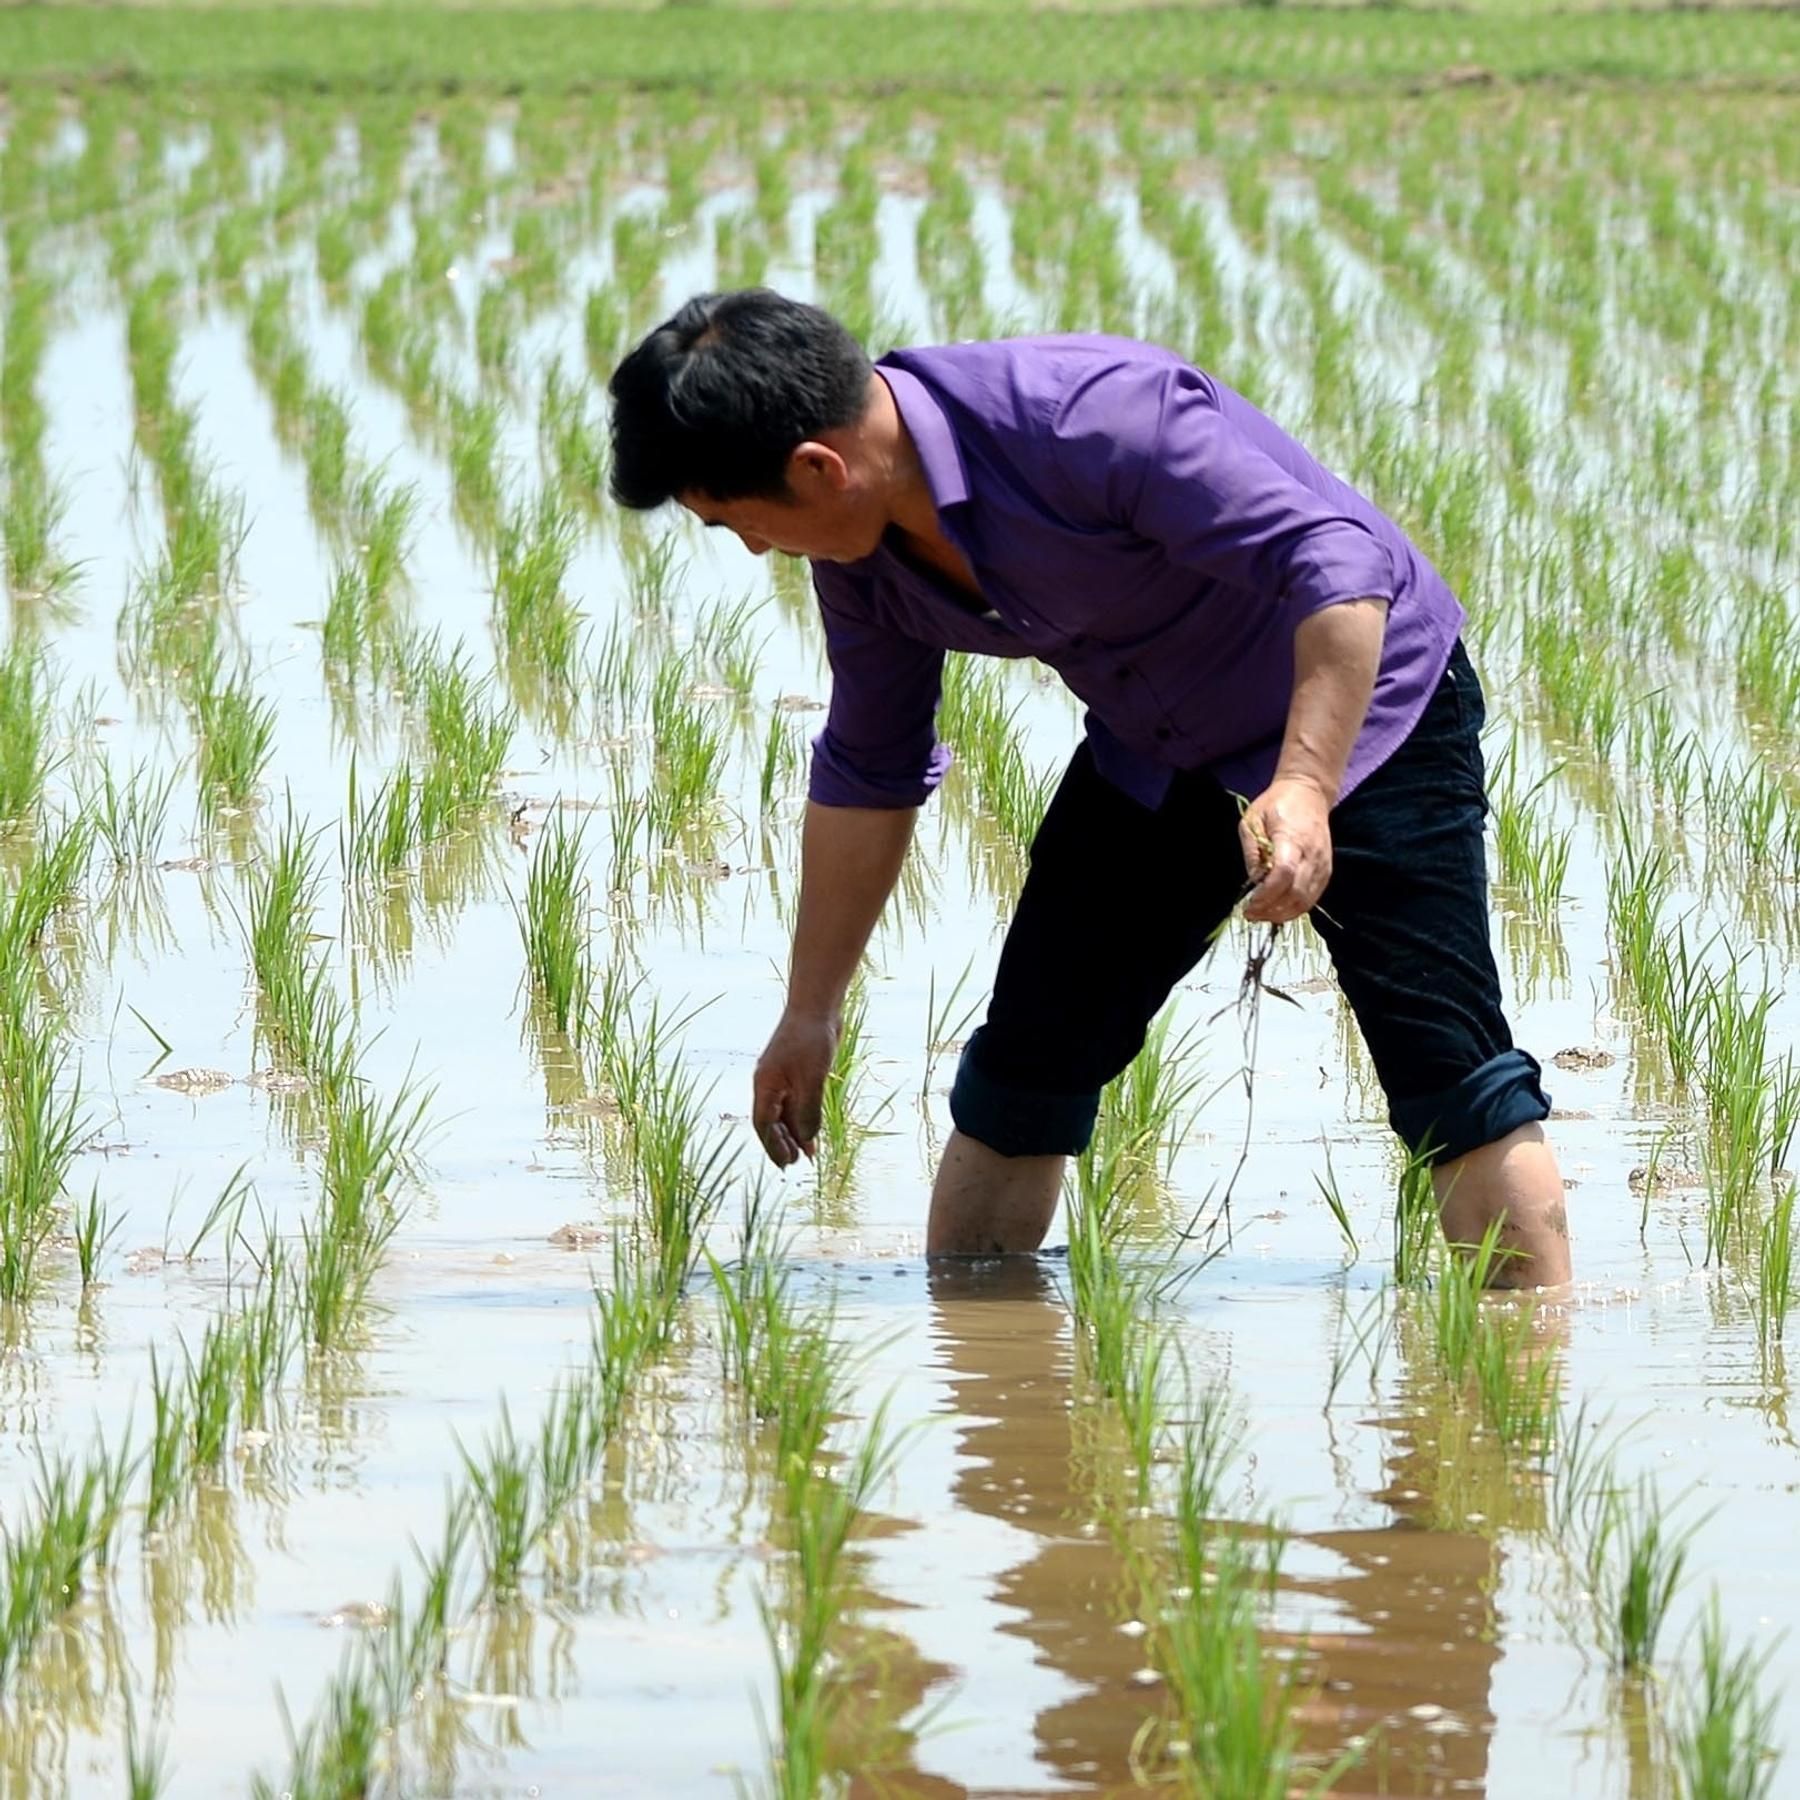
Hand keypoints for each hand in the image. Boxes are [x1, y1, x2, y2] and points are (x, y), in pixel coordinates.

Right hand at [752, 1008, 838, 1166]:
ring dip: (795, 1135)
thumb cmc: (811, 1040)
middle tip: (796, 1164)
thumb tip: (807, 1140)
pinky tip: (814, 1133)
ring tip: (808, 1156)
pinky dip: (803, 1119)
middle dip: (782, 1144)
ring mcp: (782, 1079)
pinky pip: (796, 1103)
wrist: (817, 1007)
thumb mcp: (812, 1079)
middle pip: (771, 1122)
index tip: (786, 1165)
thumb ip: (808, 1111)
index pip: (764, 1124)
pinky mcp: (797, 1074)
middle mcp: (769, 1084)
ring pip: (785, 1114)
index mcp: (765, 1085)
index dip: (773, 1146)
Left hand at [1239, 777, 1333, 924]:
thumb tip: (1252, 881)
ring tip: (1262, 915)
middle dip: (1271, 910)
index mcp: (1291, 838)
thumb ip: (1252, 851)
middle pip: (1296, 893)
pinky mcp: (1326, 870)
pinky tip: (1278, 910)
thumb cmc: (1277, 803)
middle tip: (1251, 914)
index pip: (1283, 874)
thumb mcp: (1252, 820)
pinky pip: (1313, 897)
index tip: (1248, 904)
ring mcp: (1322, 864)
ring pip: (1306, 900)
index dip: (1266, 895)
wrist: (1309, 792)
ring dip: (1283, 914)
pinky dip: (1296, 909)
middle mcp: (1311, 854)